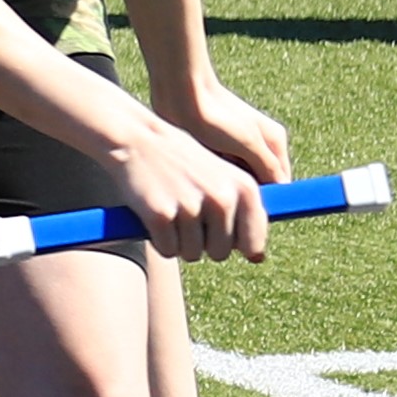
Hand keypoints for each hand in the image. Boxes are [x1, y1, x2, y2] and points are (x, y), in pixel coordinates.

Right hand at [101, 113, 270, 263]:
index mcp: (245, 189)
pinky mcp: (161, 215)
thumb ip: (244, 213)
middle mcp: (223, 199)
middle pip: (220, 253)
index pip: (254, 244)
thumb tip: (258, 257)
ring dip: (179, 241)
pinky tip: (155, 214)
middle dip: (203, 242)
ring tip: (171, 210)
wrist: (138, 139)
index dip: (236, 244)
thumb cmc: (184, 162)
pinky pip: (167, 250)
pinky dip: (159, 240)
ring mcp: (192, 207)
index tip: (220, 230)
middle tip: (188, 213)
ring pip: (192, 254)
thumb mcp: (224, 178)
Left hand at [161, 73, 290, 187]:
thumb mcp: (247, 143)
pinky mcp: (215, 152)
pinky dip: (213, 178)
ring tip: (211, 177)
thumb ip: (267, 167)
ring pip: (237, 181)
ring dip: (227, 184)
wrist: (180, 93)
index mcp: (275, 142)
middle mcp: (259, 147)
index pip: (280, 183)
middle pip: (258, 184)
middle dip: (244, 190)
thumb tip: (279, 192)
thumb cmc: (216, 115)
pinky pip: (219, 175)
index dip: (268, 197)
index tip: (250, 205)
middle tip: (227, 190)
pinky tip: (200, 175)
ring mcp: (236, 150)